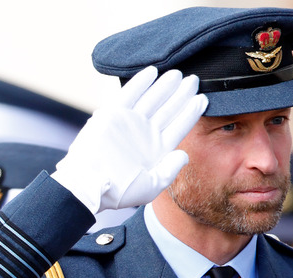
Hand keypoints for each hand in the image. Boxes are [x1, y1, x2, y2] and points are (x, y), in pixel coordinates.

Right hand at [52, 66, 207, 212]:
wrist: (89, 186)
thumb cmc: (119, 191)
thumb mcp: (151, 186)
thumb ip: (170, 169)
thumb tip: (185, 154)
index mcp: (158, 149)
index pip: (180, 125)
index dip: (192, 112)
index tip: (204, 99)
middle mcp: (146, 133)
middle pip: (169, 108)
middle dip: (182, 93)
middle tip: (195, 79)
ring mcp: (131, 122)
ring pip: (152, 98)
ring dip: (165, 85)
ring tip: (179, 74)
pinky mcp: (113, 115)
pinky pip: (129, 94)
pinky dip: (140, 82)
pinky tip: (152, 72)